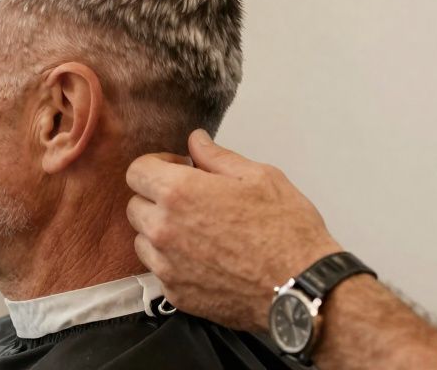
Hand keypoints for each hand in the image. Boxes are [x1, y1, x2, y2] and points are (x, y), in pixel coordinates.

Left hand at [126, 129, 341, 331]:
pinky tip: (203, 257)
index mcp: (179, 193)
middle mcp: (164, 229)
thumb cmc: (286, 232)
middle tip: (190, 199)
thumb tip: (196, 142)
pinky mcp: (176, 294)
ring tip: (197, 230)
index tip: (178, 170)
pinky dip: (172, 261)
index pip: (137, 171)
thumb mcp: (259, 177)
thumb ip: (217, 157)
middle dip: (156, 198)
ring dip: (160, 231)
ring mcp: (167, 265)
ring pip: (143, 240)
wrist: (301, 288)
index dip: (157, 166)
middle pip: (135, 206)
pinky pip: (159, 270)